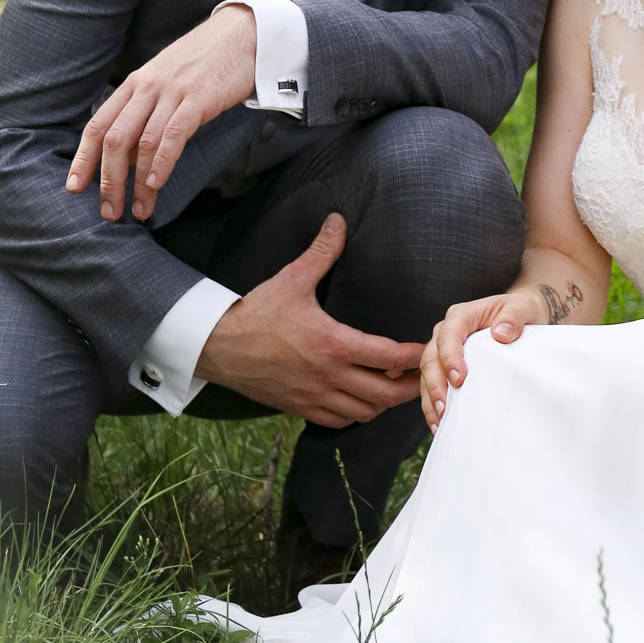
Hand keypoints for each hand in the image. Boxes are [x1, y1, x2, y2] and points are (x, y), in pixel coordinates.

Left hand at [66, 5, 257, 220]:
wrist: (242, 33)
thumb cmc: (206, 63)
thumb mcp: (166, 83)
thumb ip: (146, 114)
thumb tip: (130, 156)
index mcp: (135, 84)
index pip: (98, 125)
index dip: (83, 159)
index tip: (74, 187)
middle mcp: (147, 87)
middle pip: (114, 140)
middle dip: (108, 181)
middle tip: (109, 212)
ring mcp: (172, 91)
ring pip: (143, 143)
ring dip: (137, 183)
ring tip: (139, 210)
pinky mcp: (198, 97)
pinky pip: (173, 134)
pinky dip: (162, 162)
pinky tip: (157, 183)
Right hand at [196, 214, 424, 425]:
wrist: (217, 348)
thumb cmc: (256, 313)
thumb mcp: (292, 279)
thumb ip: (321, 252)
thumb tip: (338, 221)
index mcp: (334, 345)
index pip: (388, 357)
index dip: (413, 355)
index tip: (426, 347)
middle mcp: (329, 376)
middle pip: (384, 395)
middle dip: (410, 387)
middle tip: (426, 377)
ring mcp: (314, 396)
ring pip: (364, 412)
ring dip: (384, 404)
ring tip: (397, 389)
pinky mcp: (299, 407)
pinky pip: (338, 421)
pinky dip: (356, 415)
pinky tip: (361, 402)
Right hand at [419, 285, 552, 432]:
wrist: (522, 316)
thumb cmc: (521, 310)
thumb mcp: (524, 307)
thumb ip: (514, 316)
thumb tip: (501, 333)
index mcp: (462, 315)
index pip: (449, 334)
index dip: (450, 356)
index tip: (458, 379)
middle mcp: (447, 331)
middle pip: (431, 357)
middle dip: (435, 384)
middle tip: (444, 408)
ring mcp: (444, 349)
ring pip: (426, 373)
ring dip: (430, 398)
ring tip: (439, 422)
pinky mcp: (446, 365)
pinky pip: (433, 384)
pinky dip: (433, 403)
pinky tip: (439, 423)